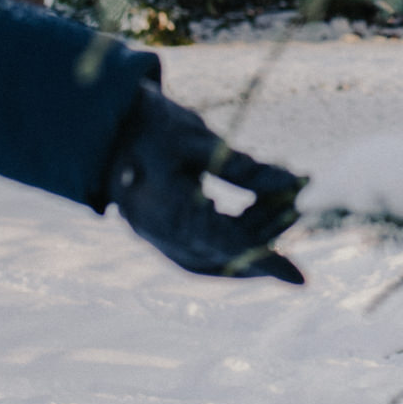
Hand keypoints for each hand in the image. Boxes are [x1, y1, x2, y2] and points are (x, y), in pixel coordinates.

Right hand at [102, 83, 305, 283]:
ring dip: (251, 244)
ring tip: (282, 215)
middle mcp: (163, 237)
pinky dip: (231, 242)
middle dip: (267, 239)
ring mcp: (158, 239)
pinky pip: (200, 254)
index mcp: (172, 216)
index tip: (302, 280)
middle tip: (298, 207)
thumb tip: (296, 182)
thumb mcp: (200, 140)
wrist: (100, 123)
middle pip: (227, 257)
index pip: (230, 249)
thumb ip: (246, 168)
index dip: (270, 261)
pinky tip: (252, 218)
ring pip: (214, 261)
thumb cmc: (149, 124)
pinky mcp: (159, 234)